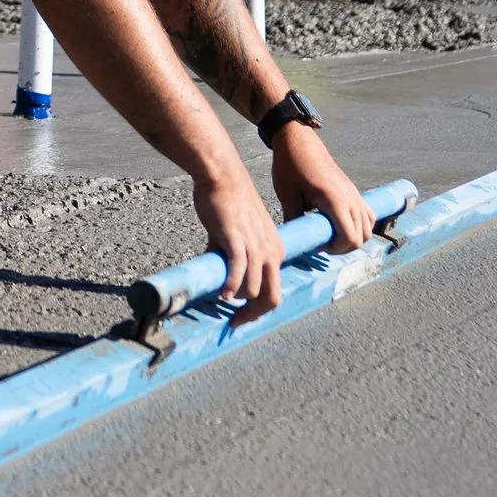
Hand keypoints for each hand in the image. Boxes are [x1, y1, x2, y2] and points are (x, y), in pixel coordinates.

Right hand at [194, 163, 287, 317]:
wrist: (223, 176)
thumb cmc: (228, 201)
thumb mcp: (241, 233)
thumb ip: (235, 256)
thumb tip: (220, 277)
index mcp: (276, 250)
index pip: (274, 291)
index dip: (257, 309)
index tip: (239, 316)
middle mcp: (272, 252)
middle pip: (270, 298)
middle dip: (251, 315)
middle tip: (233, 321)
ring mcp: (257, 247)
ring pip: (252, 290)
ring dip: (235, 297)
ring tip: (219, 294)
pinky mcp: (238, 241)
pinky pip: (238, 273)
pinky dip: (229, 287)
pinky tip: (220, 293)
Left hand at [270, 121, 373, 245]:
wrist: (297, 139)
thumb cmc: (290, 165)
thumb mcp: (287, 195)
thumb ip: (294, 221)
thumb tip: (296, 241)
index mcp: (335, 200)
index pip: (351, 238)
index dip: (336, 249)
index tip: (317, 244)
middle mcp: (351, 198)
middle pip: (363, 237)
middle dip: (344, 247)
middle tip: (322, 242)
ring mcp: (354, 193)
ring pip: (368, 227)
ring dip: (354, 237)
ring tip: (331, 234)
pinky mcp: (353, 189)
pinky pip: (368, 214)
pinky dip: (360, 225)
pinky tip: (340, 223)